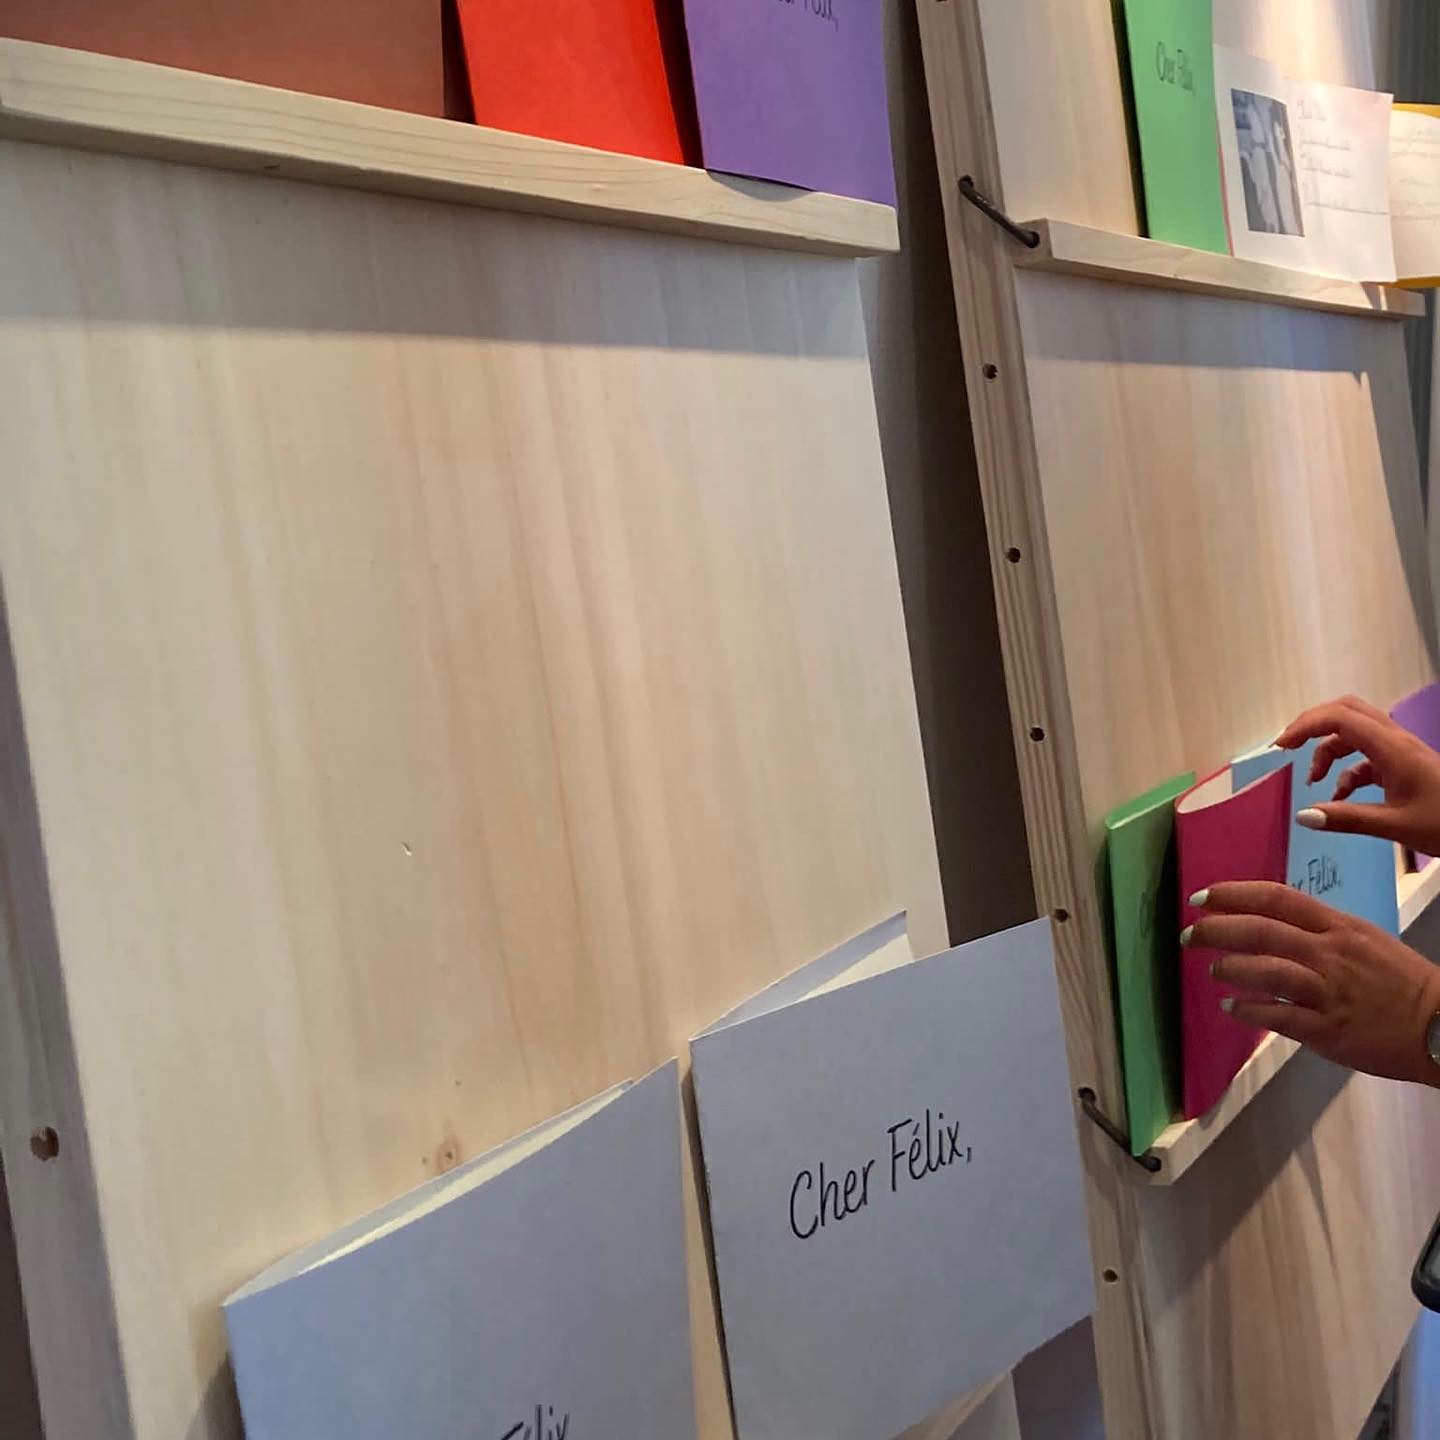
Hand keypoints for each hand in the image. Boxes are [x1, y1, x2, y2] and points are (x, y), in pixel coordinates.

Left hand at [1185, 882, 1439, 1086]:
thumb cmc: (1400, 980)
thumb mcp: (1364, 939)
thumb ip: (1320, 930)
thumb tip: (1272, 923)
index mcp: (1339, 927)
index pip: (1278, 898)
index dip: (1234, 894)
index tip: (1201, 896)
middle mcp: (1330, 954)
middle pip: (1263, 931)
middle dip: (1218, 929)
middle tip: (1189, 933)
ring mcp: (1329, 992)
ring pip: (1267, 971)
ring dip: (1230, 968)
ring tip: (1213, 969)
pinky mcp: (1329, 1030)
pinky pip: (1278, 1017)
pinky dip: (1248, 1010)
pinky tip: (1232, 1007)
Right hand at [1276, 694, 1439, 854]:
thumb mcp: (1395, 825)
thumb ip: (1347, 818)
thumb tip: (1303, 815)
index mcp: (1392, 748)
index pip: (1339, 718)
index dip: (1305, 725)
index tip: (1281, 747)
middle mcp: (1395, 741)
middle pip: (1346, 711)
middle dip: (1313, 724)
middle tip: (1288, 747)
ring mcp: (1400, 752)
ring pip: (1354, 733)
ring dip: (1328, 750)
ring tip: (1314, 781)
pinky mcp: (1404, 765)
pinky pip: (1366, 756)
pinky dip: (1346, 770)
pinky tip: (1340, 797)